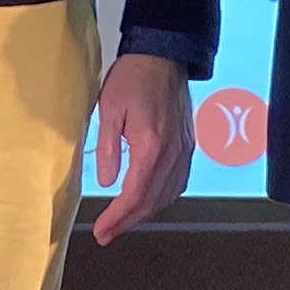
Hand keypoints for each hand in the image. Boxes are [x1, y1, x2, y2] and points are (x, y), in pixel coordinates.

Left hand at [86, 51, 192, 243]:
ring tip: (124, 221)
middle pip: (152, 202)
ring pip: (168, 196)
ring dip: (145, 213)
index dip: (116, 218)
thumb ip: (106, 149)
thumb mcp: (108, 110)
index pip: (134, 196)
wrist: (164, 55)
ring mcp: (184, 151)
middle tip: (108, 234)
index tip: (102, 231)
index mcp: (151, 146)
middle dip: (128, 222)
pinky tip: (149, 200)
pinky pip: (179, 183)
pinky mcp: (188, 145)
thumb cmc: (133, 77)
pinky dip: (163, 198)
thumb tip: (105, 182)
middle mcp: (172, 154)